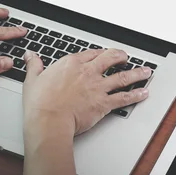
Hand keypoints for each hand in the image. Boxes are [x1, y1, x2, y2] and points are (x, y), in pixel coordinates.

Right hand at [22, 48, 150, 138]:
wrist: (49, 121)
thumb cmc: (40, 104)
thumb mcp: (33, 79)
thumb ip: (34, 65)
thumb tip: (31, 55)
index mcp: (71, 64)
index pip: (91, 54)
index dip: (99, 53)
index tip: (103, 54)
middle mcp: (88, 72)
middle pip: (110, 59)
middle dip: (121, 56)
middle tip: (125, 57)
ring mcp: (98, 87)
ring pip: (123, 77)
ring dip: (136, 73)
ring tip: (145, 71)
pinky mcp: (103, 103)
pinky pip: (124, 98)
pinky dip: (136, 95)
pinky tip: (143, 93)